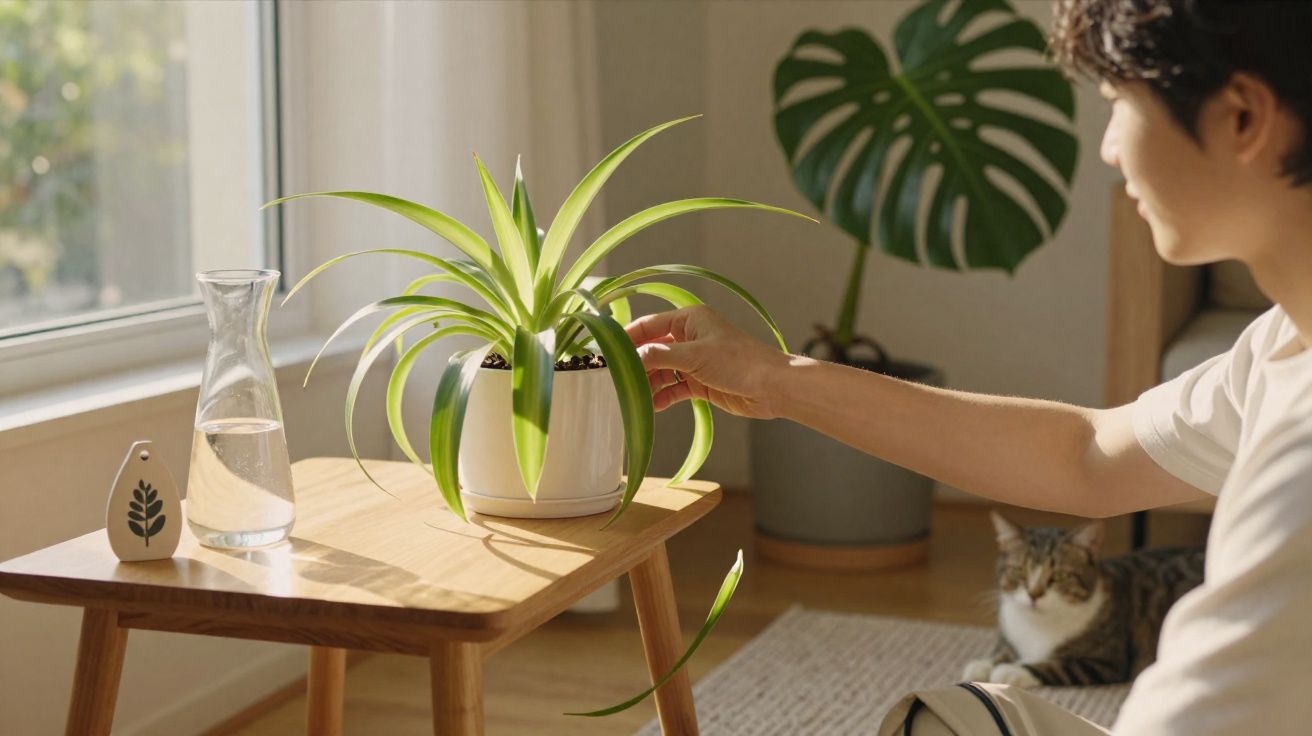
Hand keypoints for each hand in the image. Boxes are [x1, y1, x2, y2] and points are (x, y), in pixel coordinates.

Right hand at [624, 305, 791, 418]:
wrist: (772, 387)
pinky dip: (662, 396)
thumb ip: (661, 355)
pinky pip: (673, 388)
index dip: (627, 338)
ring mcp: (694, 361)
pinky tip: (650, 407)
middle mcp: (689, 338)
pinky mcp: (700, 382)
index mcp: (689, 320)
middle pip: (652, 350)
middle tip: (613, 380)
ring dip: (647, 384)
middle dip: (635, 365)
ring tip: (629, 397)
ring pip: (661, 371)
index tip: (605, 352)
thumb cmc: (740, 362)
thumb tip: (632, 357)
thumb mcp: (695, 355)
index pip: (649, 325)